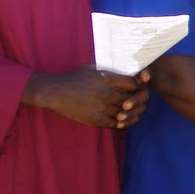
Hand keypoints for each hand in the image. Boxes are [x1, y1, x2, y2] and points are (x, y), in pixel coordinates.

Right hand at [25, 66, 148, 128]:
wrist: (55, 93)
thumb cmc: (74, 79)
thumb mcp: (93, 69)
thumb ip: (110, 72)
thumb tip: (125, 70)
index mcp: (108, 79)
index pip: (134, 83)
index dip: (139, 86)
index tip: (138, 88)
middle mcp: (107, 93)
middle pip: (134, 99)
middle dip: (139, 100)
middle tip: (139, 101)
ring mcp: (103, 107)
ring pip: (127, 113)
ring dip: (133, 113)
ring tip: (133, 112)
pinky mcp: (97, 119)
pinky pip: (117, 124)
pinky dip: (122, 123)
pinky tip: (122, 120)